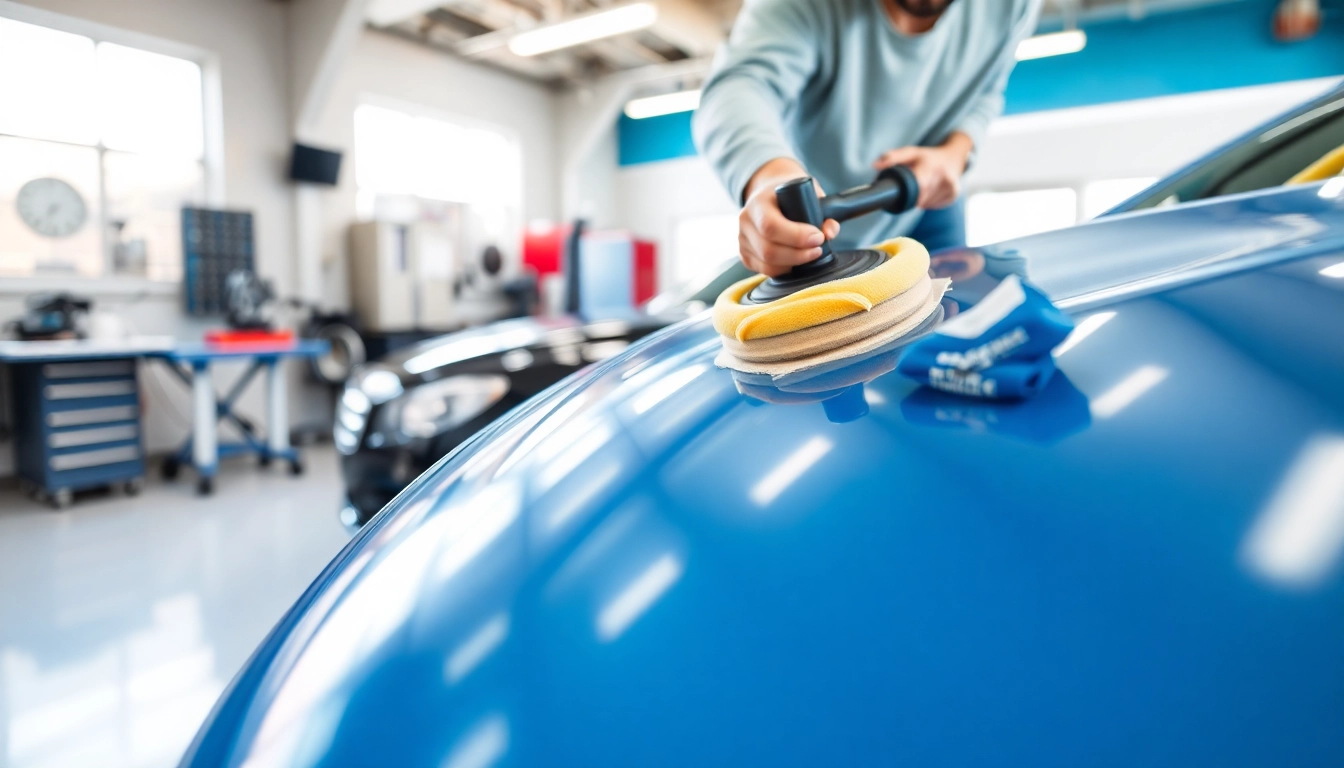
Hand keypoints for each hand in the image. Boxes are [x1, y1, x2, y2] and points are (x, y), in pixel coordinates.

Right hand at [739, 158, 840, 276]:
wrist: (769, 195)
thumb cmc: (790, 195)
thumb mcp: (809, 193)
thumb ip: (824, 211)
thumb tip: (829, 232)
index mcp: (758, 202)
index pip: (770, 225)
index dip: (796, 236)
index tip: (818, 237)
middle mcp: (745, 221)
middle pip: (768, 250)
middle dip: (798, 254)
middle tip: (817, 249)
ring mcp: (742, 240)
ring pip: (767, 263)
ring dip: (793, 264)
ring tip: (809, 254)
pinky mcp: (745, 255)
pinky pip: (764, 270)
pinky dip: (784, 269)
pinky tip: (795, 260)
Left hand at [873, 132, 972, 209]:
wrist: (953, 157)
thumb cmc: (928, 156)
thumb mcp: (911, 152)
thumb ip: (892, 157)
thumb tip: (874, 165)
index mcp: (931, 167)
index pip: (916, 188)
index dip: (907, 194)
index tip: (903, 192)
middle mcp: (944, 178)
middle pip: (920, 199)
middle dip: (912, 197)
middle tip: (910, 188)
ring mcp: (951, 188)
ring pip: (926, 204)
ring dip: (920, 200)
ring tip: (923, 186)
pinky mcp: (954, 196)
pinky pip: (935, 206)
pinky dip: (929, 202)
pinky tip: (931, 191)